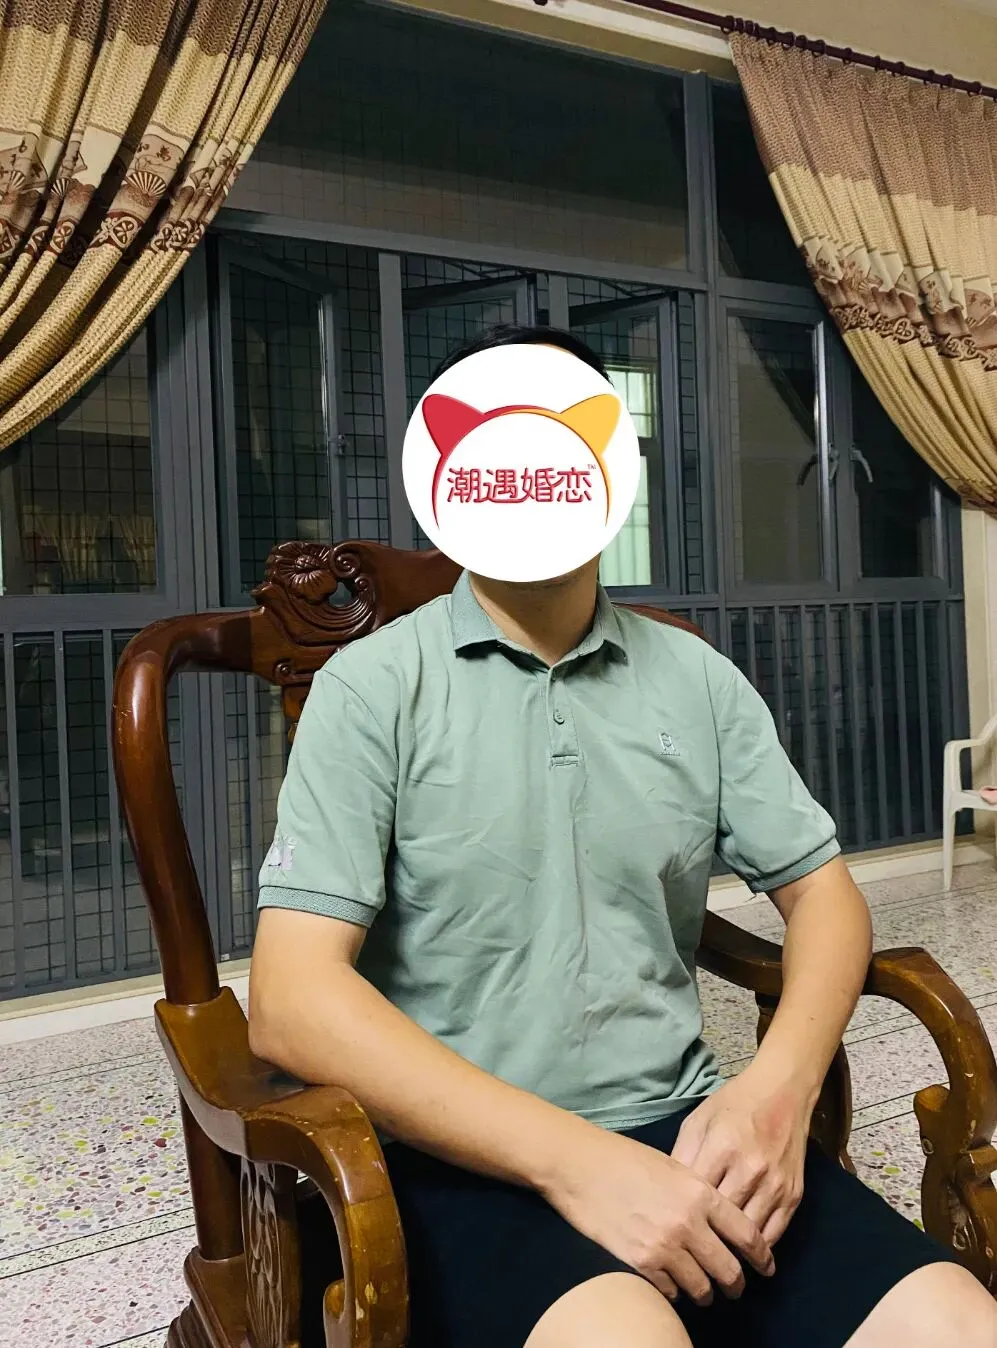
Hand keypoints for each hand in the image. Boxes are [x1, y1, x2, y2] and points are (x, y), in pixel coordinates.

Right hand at [540, 1122, 774, 1306]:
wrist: (580, 1165)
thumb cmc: (624, 1158)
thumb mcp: (673, 1165)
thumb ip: (699, 1193)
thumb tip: (720, 1219)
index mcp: (700, 1192)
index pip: (747, 1234)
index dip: (762, 1256)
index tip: (766, 1267)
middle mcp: (688, 1222)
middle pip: (729, 1269)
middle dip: (736, 1284)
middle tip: (735, 1289)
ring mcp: (664, 1245)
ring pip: (702, 1287)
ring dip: (705, 1293)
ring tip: (704, 1292)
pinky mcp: (640, 1262)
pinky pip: (670, 1292)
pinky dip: (675, 1292)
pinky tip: (673, 1286)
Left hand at [670, 1067, 812, 1246]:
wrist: (783, 1092)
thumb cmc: (734, 1104)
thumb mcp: (698, 1121)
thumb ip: (682, 1156)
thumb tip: (667, 1194)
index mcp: (721, 1147)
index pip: (696, 1197)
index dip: (681, 1216)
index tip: (669, 1230)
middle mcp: (750, 1169)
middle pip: (722, 1221)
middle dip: (704, 1238)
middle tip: (688, 1253)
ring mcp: (775, 1184)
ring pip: (748, 1234)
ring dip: (731, 1250)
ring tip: (713, 1260)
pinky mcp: (794, 1194)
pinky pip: (774, 1234)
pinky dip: (757, 1247)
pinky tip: (742, 1252)